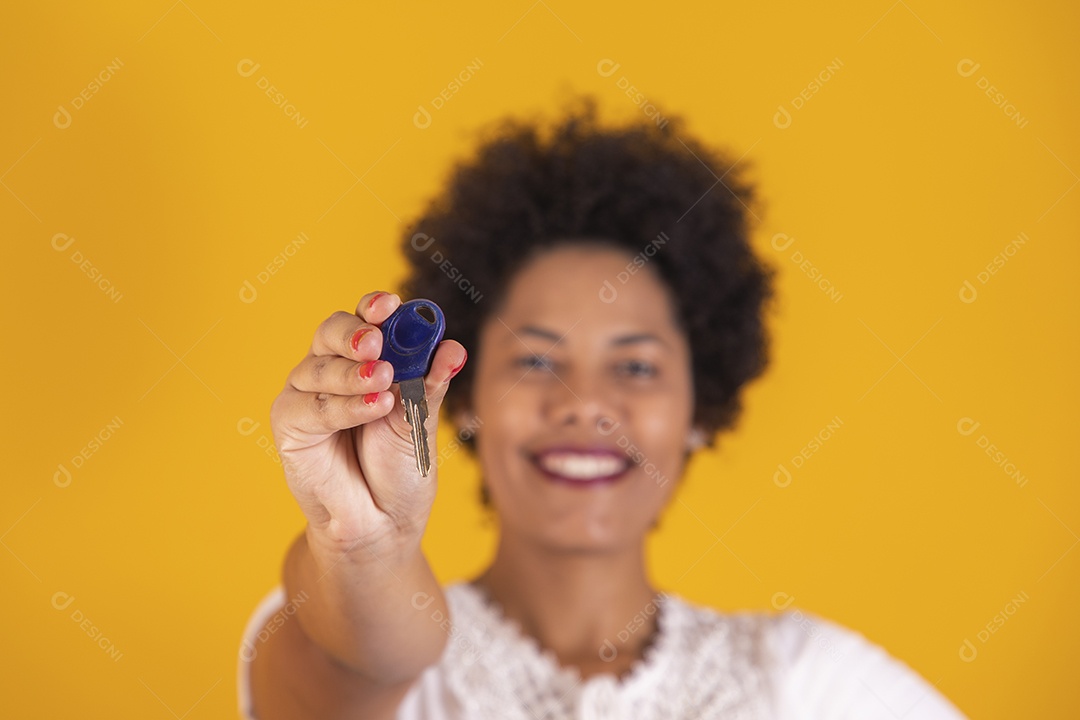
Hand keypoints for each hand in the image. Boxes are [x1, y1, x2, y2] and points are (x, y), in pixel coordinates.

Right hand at [269, 291, 466, 552]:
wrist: (383, 521)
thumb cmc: (401, 467)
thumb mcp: (422, 420)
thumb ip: (431, 383)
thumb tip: (452, 347)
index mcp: (366, 359)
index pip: (365, 320)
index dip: (374, 307)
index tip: (392, 305)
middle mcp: (332, 369)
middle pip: (331, 331)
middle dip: (355, 333)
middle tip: (378, 342)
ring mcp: (307, 395)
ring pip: (321, 367)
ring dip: (354, 374)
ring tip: (384, 385)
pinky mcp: (290, 424)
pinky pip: (313, 406)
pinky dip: (345, 405)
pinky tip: (374, 407)